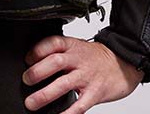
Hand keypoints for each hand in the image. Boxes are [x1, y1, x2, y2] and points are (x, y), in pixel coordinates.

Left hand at [22, 35, 142, 112]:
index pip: (52, 42)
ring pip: (63, 84)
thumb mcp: (78, 47)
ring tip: (32, 102)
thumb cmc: (96, 57)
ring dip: (45, 94)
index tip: (27, 59)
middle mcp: (78, 59)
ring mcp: (86, 76)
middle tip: (26, 80)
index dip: (37, 50)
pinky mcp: (95, 93)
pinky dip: (67, 113)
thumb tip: (35, 62)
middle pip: (55, 62)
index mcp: (72, 46)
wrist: (123, 63)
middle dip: (38, 72)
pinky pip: (79, 105)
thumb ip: (60, 52)